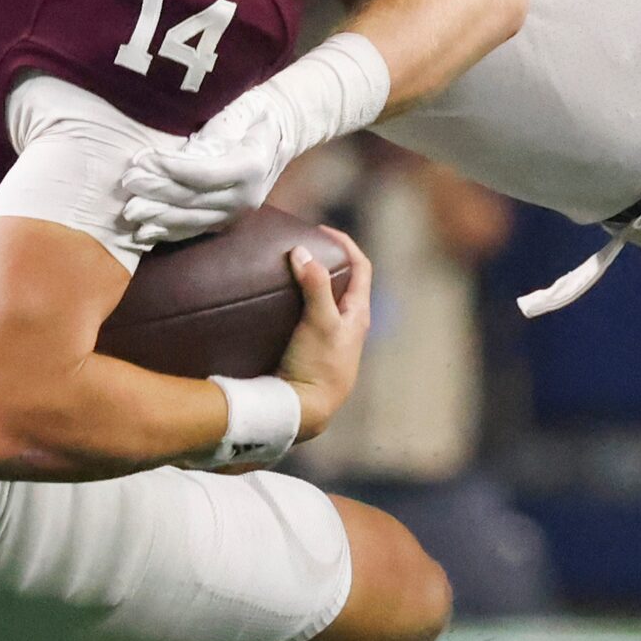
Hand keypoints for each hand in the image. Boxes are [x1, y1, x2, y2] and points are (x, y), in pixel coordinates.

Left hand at [119, 90, 293, 249]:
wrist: (283, 132)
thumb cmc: (255, 113)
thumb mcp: (239, 111)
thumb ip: (215, 132)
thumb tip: (182, 156)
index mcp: (252, 165)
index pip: (205, 173)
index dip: (171, 169)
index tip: (143, 159)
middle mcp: (247, 196)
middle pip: (193, 198)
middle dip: (156, 191)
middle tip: (128, 183)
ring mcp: (238, 213)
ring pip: (191, 219)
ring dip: (157, 216)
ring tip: (129, 211)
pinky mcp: (229, 221)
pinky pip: (195, 230)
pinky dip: (169, 232)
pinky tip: (146, 234)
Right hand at [276, 230, 370, 439]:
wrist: (305, 410)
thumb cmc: (319, 367)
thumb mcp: (320, 321)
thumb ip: (314, 286)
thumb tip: (302, 252)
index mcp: (358, 314)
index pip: (362, 267)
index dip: (346, 243)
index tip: (322, 230)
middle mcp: (348, 326)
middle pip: (345, 282)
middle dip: (326, 261)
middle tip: (301, 247)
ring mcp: (331, 340)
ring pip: (326, 301)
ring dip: (311, 283)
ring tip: (287, 271)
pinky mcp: (313, 352)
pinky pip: (309, 319)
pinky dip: (298, 304)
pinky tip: (277, 305)